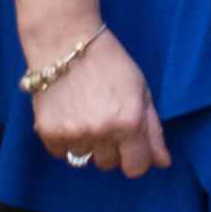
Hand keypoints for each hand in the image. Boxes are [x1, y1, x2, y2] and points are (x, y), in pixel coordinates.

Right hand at [30, 27, 170, 179]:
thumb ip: (153, 131)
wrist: (65, 43)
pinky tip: (68, 115)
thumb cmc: (109, 63)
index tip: (131, 147)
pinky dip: (64, 140)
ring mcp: (73, 133)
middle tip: (105, 119)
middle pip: (109, 164)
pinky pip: (60, 152)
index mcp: (130, 121)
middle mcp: (102, 131)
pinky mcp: (47, 132)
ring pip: (84, 159)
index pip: (136, 168)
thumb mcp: (141, 91)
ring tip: (85, 114)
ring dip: (87, 143)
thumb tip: (163, 163)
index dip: (135, 159)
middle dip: (110, 148)